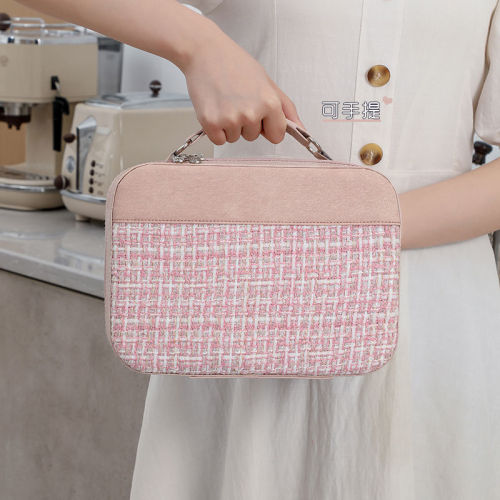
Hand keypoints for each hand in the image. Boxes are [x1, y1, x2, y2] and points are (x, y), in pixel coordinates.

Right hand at [180, 25, 305, 145]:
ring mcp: (230, 119)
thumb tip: (301, 129)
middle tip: (237, 99)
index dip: (267, 126)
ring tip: (225, 101)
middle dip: (246, 123)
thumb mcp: (267, 83)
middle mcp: (251, 113)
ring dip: (230, 125)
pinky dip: (215, 129)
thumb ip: (286, 108)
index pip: (277, 136)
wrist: (204, 52)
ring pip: (236, 138)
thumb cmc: (234, 64)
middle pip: (254, 136)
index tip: (259, 113)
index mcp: (269, 103)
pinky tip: (215, 108)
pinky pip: (219, 140)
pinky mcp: (211, 123)